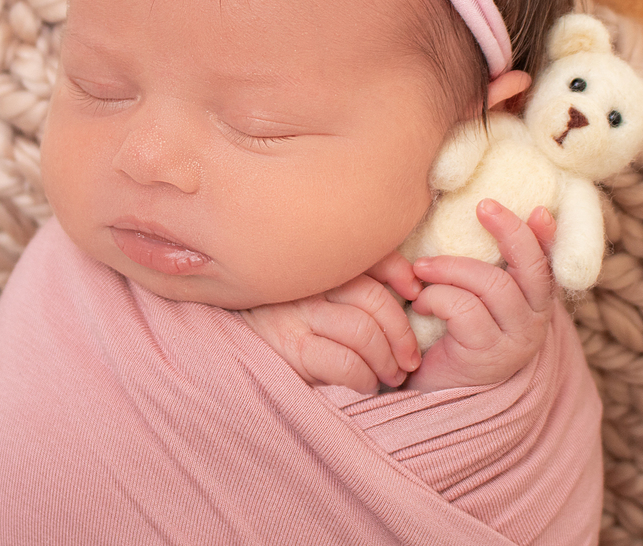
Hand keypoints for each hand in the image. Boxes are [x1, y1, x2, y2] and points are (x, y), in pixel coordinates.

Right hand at [241, 254, 422, 393]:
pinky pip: (345, 363)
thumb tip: (410, 286)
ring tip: (392, 376)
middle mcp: (307, 284)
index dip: (401, 272)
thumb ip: (351, 281)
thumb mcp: (311, 291)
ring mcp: (297, 315)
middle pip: (373, 298)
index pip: (370, 257)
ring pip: (363, 331)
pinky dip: (365, 378)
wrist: (227, 343)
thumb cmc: (280, 317)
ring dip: (387, 360)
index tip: (415, 293)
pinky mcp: (291, 349)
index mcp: (317, 265)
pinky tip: (366, 385)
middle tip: (410, 359)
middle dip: (402, 332)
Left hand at [405, 200, 555, 391]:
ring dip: (448, 269)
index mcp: (532, 302)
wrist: (426, 389)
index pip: (548, 264)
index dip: (547, 237)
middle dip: (509, 231)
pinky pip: (463, 309)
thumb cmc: (445, 330)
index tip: (540, 210)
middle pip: (530, 268)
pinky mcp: (486, 356)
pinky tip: (419, 305)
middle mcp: (533, 322)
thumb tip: (479, 213)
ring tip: (421, 271)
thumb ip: (481, 266)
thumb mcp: (469, 294)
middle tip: (482, 206)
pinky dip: (435, 298)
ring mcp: (514, 341)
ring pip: (491, 284)